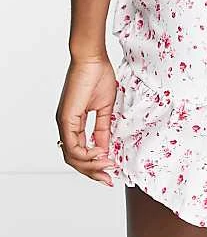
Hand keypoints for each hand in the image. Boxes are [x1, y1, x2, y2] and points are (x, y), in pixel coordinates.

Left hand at [55, 55, 117, 186]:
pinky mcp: (65, 118)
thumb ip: (103, 128)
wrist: (92, 58)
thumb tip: (105, 148)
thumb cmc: (98, 75)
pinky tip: (100, 153)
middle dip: (93, 171)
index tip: (112, 168)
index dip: (95, 164)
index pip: (81, 151)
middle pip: (75, 159)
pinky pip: (72, 146)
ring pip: (72, 156)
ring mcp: (64, 123)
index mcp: (74, 123)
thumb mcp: (105, 108)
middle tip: (108, 178)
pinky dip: (86, 154)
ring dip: (90, 165)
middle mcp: (66, 126)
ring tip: (107, 164)